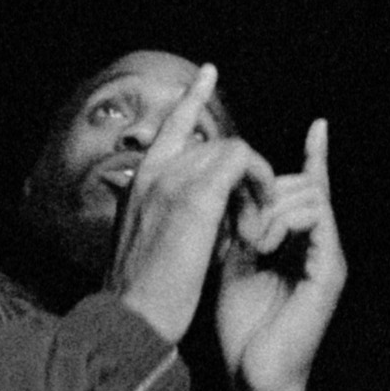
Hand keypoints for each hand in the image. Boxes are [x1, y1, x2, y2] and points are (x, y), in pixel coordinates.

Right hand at [108, 65, 276, 344]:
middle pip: (212, 142)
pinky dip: (258, 185)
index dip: (191, 98)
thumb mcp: (145, 244)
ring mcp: (172, 179)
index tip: (208, 73)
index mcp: (138, 182)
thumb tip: (198, 210)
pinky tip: (257, 219)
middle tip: (254, 213)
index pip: (170, 127)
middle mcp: (152, 171)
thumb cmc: (142, 295)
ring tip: (253, 228)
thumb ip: (165, 216)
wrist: (131, 316)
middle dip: (243, 169)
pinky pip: (242, 161)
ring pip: (232, 150)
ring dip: (254, 184)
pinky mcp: (195, 195)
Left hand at [215, 119, 345, 390]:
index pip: (308, 188)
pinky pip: (317, 218)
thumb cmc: (241, 329)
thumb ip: (239, 230)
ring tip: (249, 241)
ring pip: (310, 194)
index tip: (319, 124)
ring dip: (272, 207)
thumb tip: (227, 195)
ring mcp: (329, 256)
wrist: (253, 376)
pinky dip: (284, 222)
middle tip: (240, 225)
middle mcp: (321, 245)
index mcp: (300, 244)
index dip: (313, 156)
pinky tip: (262, 242)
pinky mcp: (330, 271)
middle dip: (268, 189)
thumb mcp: (234, 265)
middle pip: (304, 185)